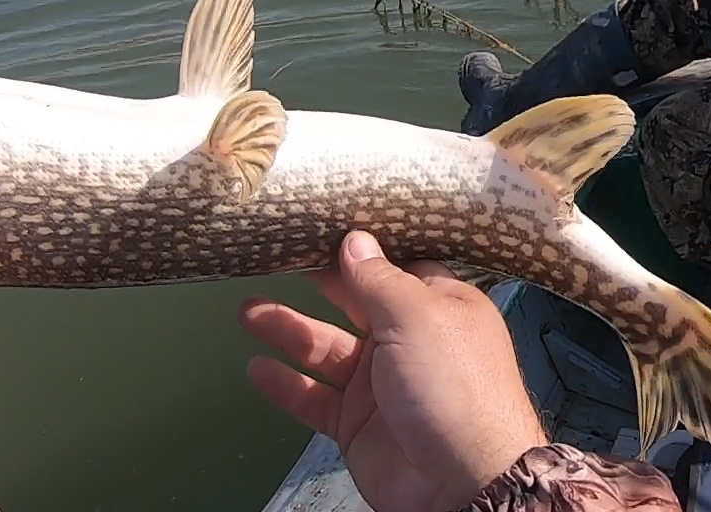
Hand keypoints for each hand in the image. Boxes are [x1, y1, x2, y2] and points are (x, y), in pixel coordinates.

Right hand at [241, 232, 548, 511]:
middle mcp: (411, 341)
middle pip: (355, 303)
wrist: (462, 482)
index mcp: (438, 307)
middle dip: (318, 283)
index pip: (395, 267)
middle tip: (279, 257)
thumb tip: (355, 240)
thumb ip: (378, 279)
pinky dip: (287, 384)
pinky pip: (315, 398)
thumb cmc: (457, 390)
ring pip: (326, 349)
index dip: (361, 249)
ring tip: (248, 312)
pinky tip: (257, 369)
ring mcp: (382, 384)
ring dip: (288, 331)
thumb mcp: (417, 316)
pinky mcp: (358, 424)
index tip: (323, 227)